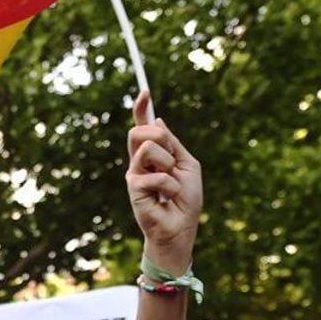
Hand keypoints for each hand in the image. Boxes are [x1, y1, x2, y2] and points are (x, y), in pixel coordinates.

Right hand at [124, 90, 203, 272]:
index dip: (142, 108)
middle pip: (140, 130)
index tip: (145, 91)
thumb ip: (174, 145)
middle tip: (171, 158)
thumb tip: (160, 120)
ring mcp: (134, 174)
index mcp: (153, 154)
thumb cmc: (186, 200)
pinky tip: (167, 199)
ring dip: (167, 163)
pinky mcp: (133, 188)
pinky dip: (170, 185)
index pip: (143, 126)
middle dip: (160, 136)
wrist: (181, 228)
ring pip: (147, 146)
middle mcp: (140, 161)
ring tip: (172, 184)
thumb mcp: (187, 165)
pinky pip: (155, 174)